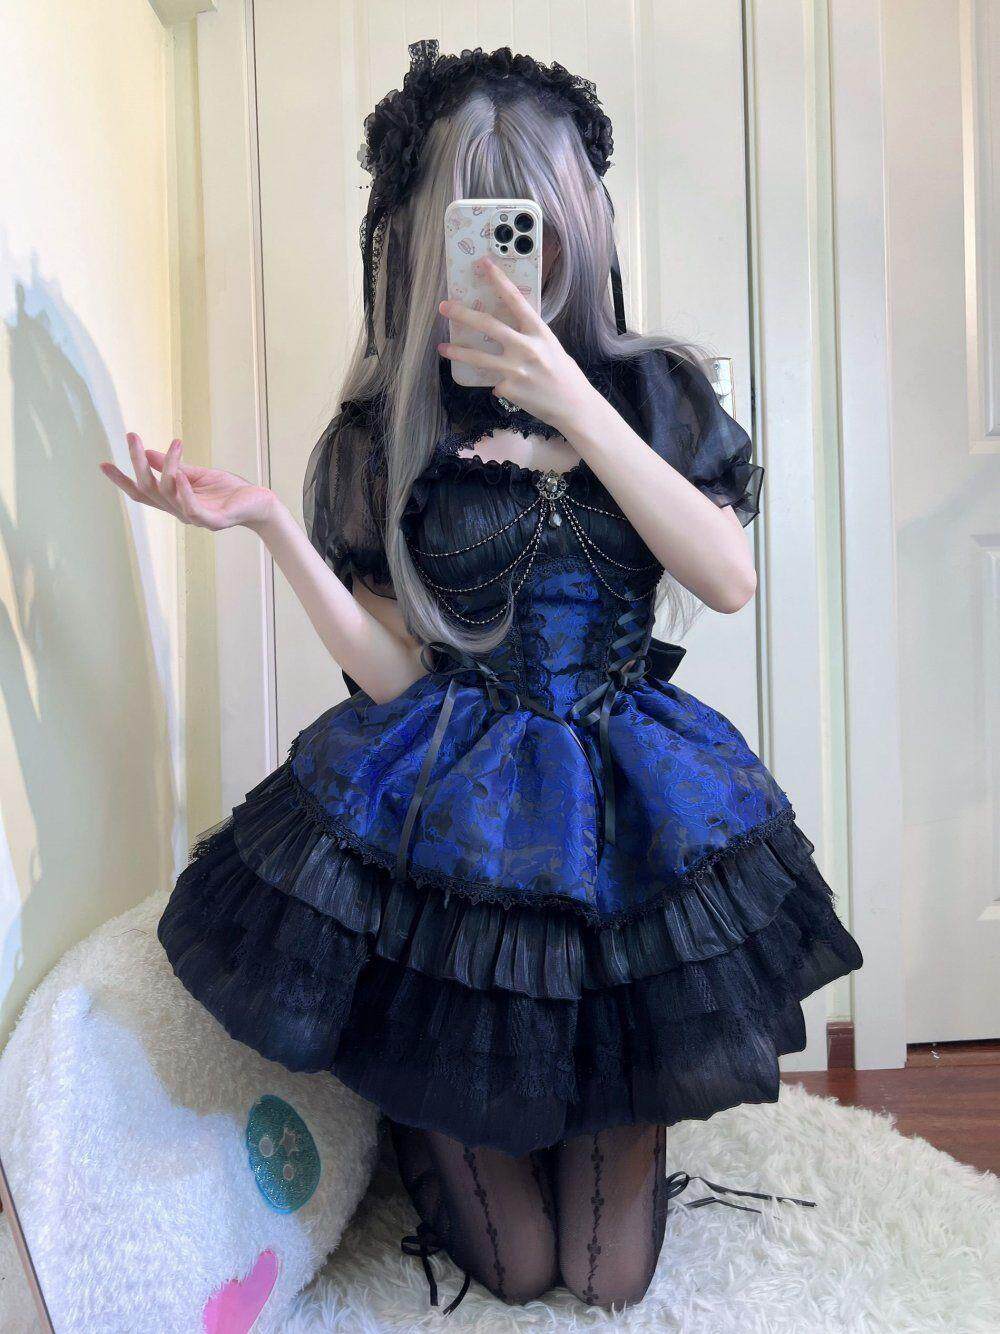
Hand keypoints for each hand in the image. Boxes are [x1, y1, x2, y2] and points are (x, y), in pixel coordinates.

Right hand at [99, 434, 277, 531]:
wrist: (261, 504)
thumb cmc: (229, 491)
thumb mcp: (197, 474)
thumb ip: (174, 467)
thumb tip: (148, 453)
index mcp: (174, 502)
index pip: (142, 493)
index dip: (122, 480)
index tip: (103, 464)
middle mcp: (180, 512)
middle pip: (149, 491)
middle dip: (137, 463)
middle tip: (132, 437)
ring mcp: (196, 519)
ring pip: (168, 495)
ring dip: (166, 467)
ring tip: (173, 445)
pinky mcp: (214, 521)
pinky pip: (192, 509)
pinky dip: (184, 491)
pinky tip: (181, 475)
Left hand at [437, 255, 597, 436]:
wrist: (573, 407)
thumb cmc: (564, 374)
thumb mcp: (551, 347)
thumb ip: (530, 337)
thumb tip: (506, 332)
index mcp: (539, 332)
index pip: (515, 300)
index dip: (498, 280)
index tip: (483, 264)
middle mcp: (526, 348)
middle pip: (488, 325)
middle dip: (463, 314)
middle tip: (444, 306)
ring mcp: (515, 369)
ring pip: (479, 358)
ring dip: (457, 351)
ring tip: (442, 347)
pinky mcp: (509, 389)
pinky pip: (493, 382)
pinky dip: (496, 382)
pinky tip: (504, 387)